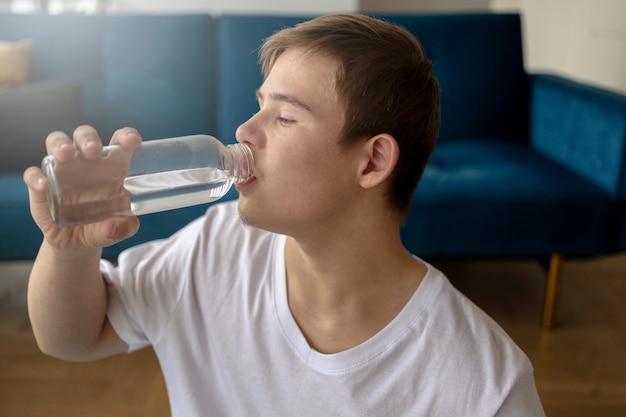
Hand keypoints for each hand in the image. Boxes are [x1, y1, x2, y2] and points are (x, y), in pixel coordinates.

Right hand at [23, 125, 142, 248]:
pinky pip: (34, 174)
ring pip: (56, 143)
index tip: (133, 140)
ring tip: (66, 154)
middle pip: (84, 135)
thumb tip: (110, 227)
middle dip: (88, 138)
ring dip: (60, 144)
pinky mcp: (41, 186)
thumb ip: (124, 227)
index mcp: (112, 167)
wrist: (78, 243)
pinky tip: (45, 186)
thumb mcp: (122, 230)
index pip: (119, 143)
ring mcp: (62, 171)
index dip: (126, 136)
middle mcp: (86, 163)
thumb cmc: (105, 227)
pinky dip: (37, 177)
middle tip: (93, 150)